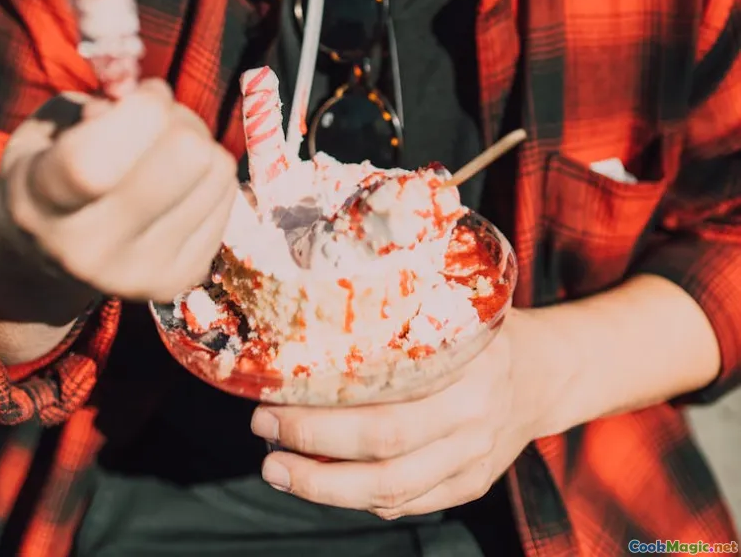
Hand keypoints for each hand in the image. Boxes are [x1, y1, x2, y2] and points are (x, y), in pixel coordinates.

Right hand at [0, 80, 238, 310]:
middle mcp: (90, 249)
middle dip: (176, 117)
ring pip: (216, 168)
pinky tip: (176, 184)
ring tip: (163, 152)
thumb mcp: (44, 129)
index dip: (140, 108)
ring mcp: (141, 273)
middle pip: (184, 155)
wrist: (45, 260)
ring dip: (198, 142)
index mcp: (41, 203)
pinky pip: (229, 193)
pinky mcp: (183, 279)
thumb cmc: (46, 172)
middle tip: (156, 120)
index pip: (94, 163)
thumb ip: (90, 108)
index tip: (142, 92)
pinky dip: (208, 175)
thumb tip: (149, 104)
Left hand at [251, 309, 544, 518]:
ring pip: (392, 492)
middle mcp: (472, 419)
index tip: (272, 395)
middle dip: (312, 447)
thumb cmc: (481, 328)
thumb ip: (399, 311)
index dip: (324, 412)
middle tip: (262, 430)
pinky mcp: (469, 485)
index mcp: (467, 366)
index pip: (387, 405)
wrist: (546, 372)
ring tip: (277, 468)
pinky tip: (322, 483)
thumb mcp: (450, 305)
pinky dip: (360, 500)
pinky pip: (409, 505)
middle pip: (383, 452)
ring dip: (324, 487)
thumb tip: (310, 302)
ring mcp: (473, 459)